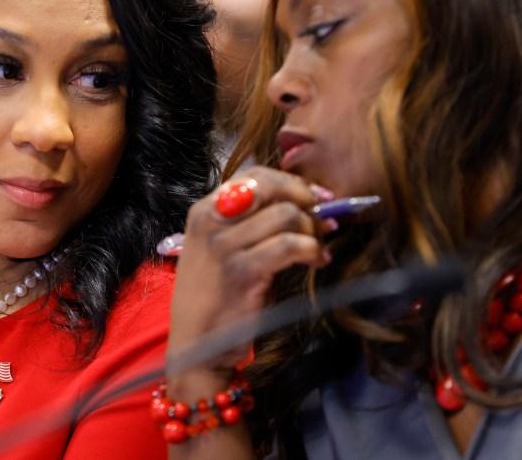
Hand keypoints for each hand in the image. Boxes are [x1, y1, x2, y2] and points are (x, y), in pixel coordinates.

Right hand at [167, 166, 331, 372]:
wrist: (197, 346)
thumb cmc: (215, 297)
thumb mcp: (221, 250)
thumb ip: (249, 223)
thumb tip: (299, 203)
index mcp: (204, 210)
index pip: (255, 176)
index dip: (292, 182)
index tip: (316, 195)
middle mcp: (211, 221)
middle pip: (271, 187)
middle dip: (305, 198)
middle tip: (325, 216)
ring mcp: (224, 245)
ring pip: (285, 214)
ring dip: (312, 228)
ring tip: (320, 246)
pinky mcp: (242, 271)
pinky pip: (289, 245)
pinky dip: (311, 249)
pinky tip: (318, 261)